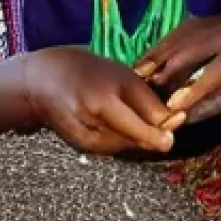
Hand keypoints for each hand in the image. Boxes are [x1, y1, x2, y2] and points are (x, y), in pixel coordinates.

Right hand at [24, 48, 184, 155]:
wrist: (39, 81)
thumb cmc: (87, 71)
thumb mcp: (120, 73)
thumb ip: (145, 96)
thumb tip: (173, 120)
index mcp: (113, 84)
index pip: (149, 110)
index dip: (169, 118)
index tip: (180, 118)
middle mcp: (99, 106)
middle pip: (138, 132)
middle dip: (157, 136)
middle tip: (167, 137)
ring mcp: (86, 127)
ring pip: (126, 144)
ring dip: (140, 142)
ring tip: (145, 133)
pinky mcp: (78, 143)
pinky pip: (110, 149)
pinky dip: (121, 145)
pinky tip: (124, 137)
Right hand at [136, 10, 220, 124]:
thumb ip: (214, 103)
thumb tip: (184, 118)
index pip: (212, 75)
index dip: (192, 91)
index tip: (171, 107)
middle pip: (188, 53)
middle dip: (166, 71)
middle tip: (142, 92)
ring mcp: (209, 25)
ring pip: (177, 41)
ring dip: (155, 58)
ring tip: (135, 77)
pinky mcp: (198, 21)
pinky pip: (173, 35)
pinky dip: (157, 48)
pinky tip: (144, 61)